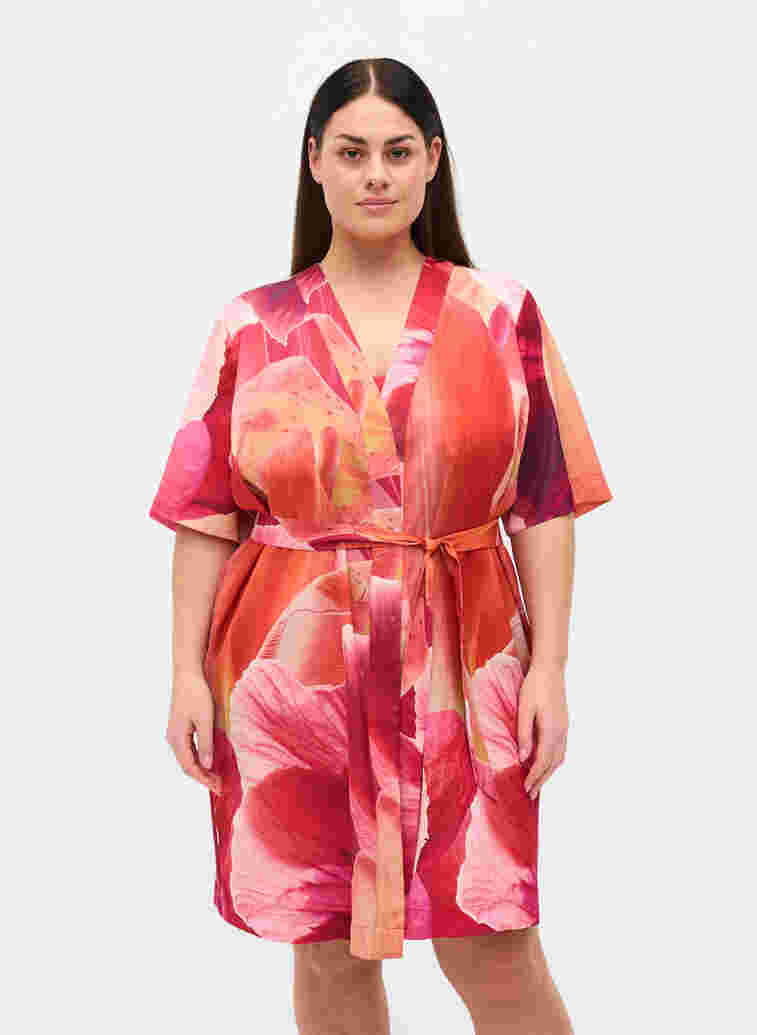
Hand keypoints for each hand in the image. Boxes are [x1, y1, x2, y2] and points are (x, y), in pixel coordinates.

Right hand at [166, 672, 222, 795]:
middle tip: (220, 786)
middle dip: (203, 777)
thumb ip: (206, 743)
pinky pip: (188, 749)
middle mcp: (173, 739)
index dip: (204, 779)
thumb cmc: (197, 694)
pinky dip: (198, 758)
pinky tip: (209, 760)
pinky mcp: (180, 728)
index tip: (218, 788)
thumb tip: (207, 765)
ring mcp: (175, 733)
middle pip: (187, 765)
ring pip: (187, 758)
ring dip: (201, 768)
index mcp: (177, 739)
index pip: (190, 767)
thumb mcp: (205, 719)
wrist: (187, 675)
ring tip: (216, 776)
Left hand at [517, 663, 568, 799]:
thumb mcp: (524, 709)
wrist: (550, 668)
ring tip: (537, 783)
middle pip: (553, 764)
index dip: (534, 777)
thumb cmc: (534, 686)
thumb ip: (524, 734)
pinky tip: (546, 763)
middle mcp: (561, 732)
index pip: (543, 761)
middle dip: (541, 780)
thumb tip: (523, 758)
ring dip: (548, 773)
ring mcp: (564, 728)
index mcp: (551, 730)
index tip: (526, 789)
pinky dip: (553, 762)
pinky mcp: (563, 724)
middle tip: (531, 795)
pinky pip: (560, 749)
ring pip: (559, 758)